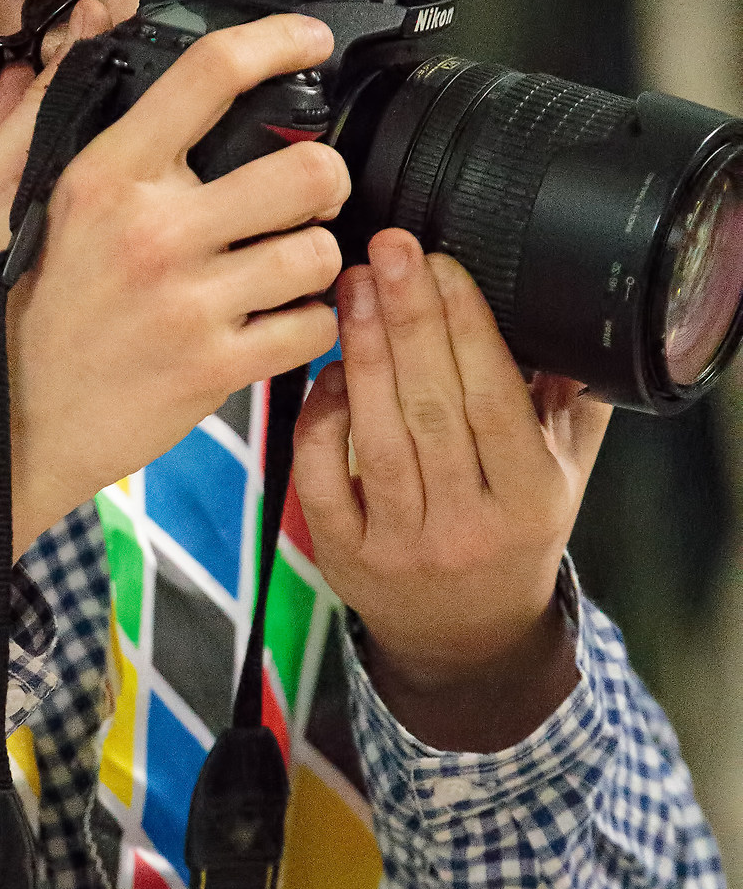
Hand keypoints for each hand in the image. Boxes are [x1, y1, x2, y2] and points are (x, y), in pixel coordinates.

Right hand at [0, 3, 347, 589]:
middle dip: (324, 177)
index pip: (212, 78)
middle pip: (308, 169)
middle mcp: (155, 232)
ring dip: (315, 257)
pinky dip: (307, 326)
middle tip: (305, 193)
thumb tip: (89, 24)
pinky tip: (274, 325)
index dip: (279, 43)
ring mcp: (189, 305)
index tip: (310, 43)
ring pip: (320, 252)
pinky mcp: (213, 370)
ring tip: (285, 268)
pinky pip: (312, 328)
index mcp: (103, 176)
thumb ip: (43, 102)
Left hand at [293, 230, 611, 749]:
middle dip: (407, 320)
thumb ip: (567, 401)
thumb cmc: (513, 534)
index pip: (494, 400)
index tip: (442, 263)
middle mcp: (466, 527)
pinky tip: (326, 369)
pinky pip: (321, 474)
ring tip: (351, 287)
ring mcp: (399, 545)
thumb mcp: (562, 476)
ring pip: (376, 435)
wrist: (464, 638)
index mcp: (529, 501)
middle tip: (387, 249)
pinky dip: (320, 417)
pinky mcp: (343, 555)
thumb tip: (559, 313)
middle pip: (431, 408)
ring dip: (361, 353)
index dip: (466, 327)